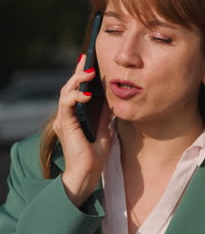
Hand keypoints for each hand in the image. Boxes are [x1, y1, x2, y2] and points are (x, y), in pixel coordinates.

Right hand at [53, 55, 112, 206]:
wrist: (88, 173)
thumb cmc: (95, 156)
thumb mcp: (105, 130)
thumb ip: (105, 115)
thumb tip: (111, 99)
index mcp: (75, 116)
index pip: (76, 91)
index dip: (81, 76)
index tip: (88, 62)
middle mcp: (67, 116)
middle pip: (69, 87)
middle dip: (78, 72)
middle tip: (87, 60)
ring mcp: (64, 119)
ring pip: (65, 91)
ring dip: (77, 80)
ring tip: (89, 72)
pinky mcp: (65, 124)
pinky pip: (66, 103)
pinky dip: (75, 96)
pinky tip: (86, 95)